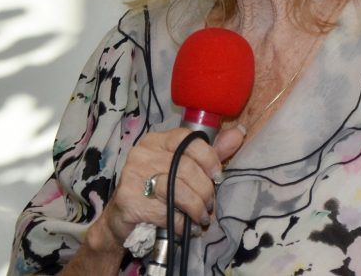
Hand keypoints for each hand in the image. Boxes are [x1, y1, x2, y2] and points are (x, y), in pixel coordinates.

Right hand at [86, 126, 244, 251]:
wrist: (121, 218)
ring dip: (196, 208)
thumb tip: (238, 133)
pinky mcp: (129, 199)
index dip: (209, 158)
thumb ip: (208, 153)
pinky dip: (181, 223)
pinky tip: (186, 227)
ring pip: (177, 189)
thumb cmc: (156, 189)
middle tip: (209, 204)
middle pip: (186, 167)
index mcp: (157, 140)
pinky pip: (165, 212)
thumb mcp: (181, 167)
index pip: (188, 139)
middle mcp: (142, 153)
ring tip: (201, 218)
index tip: (217, 176)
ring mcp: (132, 175)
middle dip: (205, 190)